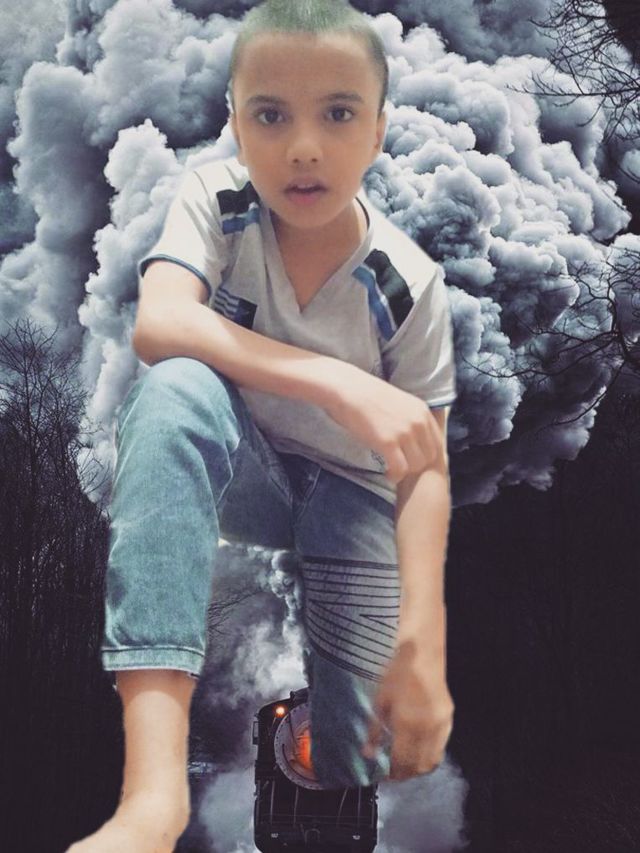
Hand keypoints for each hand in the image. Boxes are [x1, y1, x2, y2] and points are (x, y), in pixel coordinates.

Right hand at [322, 363, 442, 483]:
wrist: (347, 389)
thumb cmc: (366, 395)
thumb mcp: (399, 402)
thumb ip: (410, 417)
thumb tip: (412, 436)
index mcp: (423, 411)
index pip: (437, 443)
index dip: (425, 455)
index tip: (411, 458)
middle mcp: (419, 421)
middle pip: (430, 457)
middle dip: (416, 465)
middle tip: (401, 466)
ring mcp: (405, 432)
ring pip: (417, 465)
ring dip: (406, 472)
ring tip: (393, 471)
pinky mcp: (388, 442)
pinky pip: (400, 468)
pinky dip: (395, 475)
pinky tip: (387, 473)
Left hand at [361, 641, 453, 780]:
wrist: (420, 655)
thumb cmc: (396, 674)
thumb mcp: (379, 701)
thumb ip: (374, 731)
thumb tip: (367, 754)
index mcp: (407, 723)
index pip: (402, 762)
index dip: (392, 774)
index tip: (383, 775)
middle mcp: (427, 728)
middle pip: (419, 766)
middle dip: (405, 774)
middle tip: (392, 772)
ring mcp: (441, 725)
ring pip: (433, 761)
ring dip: (418, 768)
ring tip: (404, 764)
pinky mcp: (448, 720)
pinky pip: (440, 747)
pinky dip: (429, 755)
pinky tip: (417, 749)